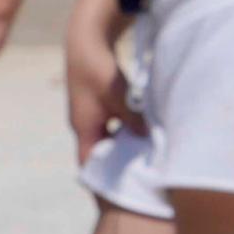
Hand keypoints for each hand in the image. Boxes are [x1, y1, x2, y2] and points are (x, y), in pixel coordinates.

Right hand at [66, 0, 138, 163]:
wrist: (85, 40)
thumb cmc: (98, 69)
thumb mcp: (119, 97)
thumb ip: (134, 120)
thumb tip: (149, 140)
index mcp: (84, 126)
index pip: (89, 162)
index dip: (100, 179)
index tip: (119, 193)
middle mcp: (84, 123)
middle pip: (100, 152)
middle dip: (117, 165)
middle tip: (140, 178)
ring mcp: (90, 114)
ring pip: (108, 139)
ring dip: (123, 148)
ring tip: (146, 158)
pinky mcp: (98, 104)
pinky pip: (112, 126)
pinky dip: (125, 133)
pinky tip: (143, 133)